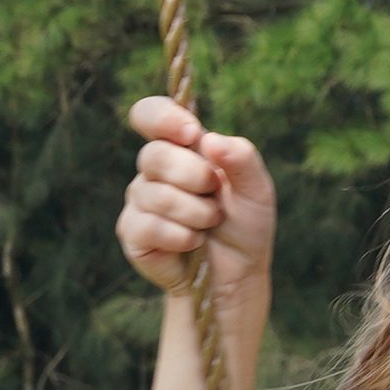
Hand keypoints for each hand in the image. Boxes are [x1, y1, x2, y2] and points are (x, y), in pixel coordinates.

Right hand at [116, 98, 275, 301]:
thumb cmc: (245, 225)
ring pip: (155, 194)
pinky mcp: (132, 231)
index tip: (190, 133)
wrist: (237, 274)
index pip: (151, 114)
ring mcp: (139, 199)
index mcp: (182, 148)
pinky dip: (181, 237)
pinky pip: (149, 226)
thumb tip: (210, 140)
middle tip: (216, 196)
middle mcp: (154, 169)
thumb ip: (242, 159)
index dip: (163, 117)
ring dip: (195, 213)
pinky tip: (193, 243)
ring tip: (210, 224)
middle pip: (154, 155)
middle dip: (195, 177)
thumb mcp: (257, 189)